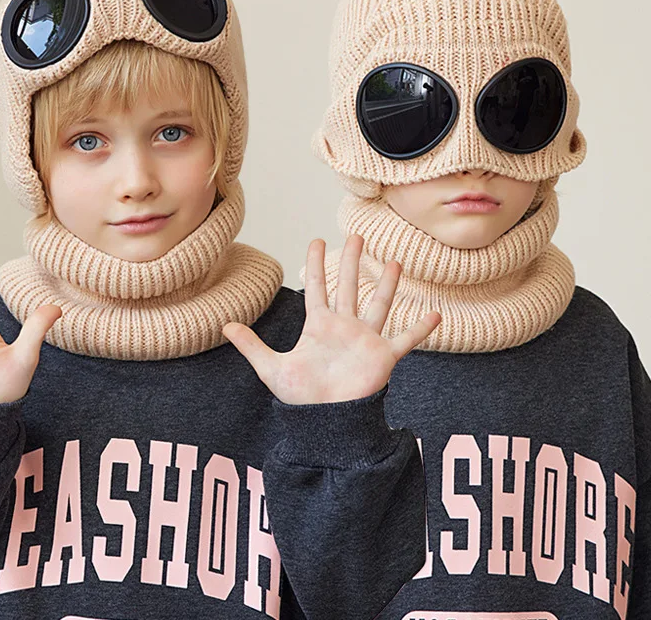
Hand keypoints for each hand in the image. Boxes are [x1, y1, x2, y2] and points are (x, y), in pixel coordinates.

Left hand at [222, 234, 440, 404]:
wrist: (325, 422)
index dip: (317, 264)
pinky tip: (435, 315)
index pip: (318, 287)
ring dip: (386, 284)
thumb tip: (223, 326)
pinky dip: (421, 329)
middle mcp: (344, 327)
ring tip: (394, 261)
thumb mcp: (271, 368)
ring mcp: (366, 340)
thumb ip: (251, 345)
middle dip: (352, 261)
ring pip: (378, 304)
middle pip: (349, 286)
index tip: (317, 240)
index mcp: (319, 326)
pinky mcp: (383, 357)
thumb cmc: (301, 397)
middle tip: (356, 236)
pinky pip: (406, 340)